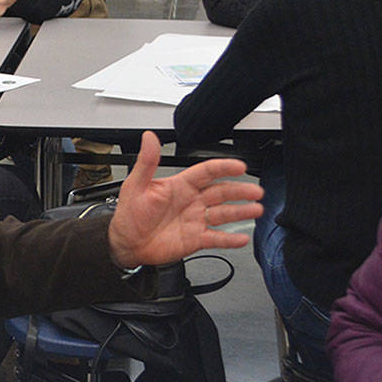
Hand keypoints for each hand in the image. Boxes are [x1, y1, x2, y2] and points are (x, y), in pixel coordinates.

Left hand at [106, 131, 262, 266]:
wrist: (125, 243)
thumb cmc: (129, 215)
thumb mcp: (136, 185)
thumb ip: (147, 161)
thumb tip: (149, 137)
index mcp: (180, 186)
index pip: (207, 172)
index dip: (224, 167)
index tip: (239, 165)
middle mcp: (191, 201)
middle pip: (221, 192)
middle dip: (240, 190)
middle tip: (256, 190)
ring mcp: (195, 220)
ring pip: (223, 214)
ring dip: (241, 211)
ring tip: (256, 210)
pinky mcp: (195, 239)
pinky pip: (216, 238)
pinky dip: (230, 239)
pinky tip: (242, 238)